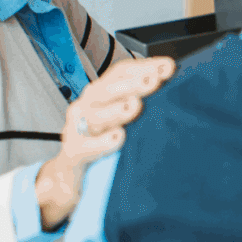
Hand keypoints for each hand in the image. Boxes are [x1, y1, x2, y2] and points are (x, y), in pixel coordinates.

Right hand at [35, 56, 175, 227]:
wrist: (70, 175)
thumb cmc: (99, 141)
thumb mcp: (122, 119)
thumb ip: (141, 103)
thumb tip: (172, 86)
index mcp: (101, 94)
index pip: (121, 72)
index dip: (144, 66)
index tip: (168, 66)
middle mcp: (87, 106)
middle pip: (107, 89)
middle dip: (132, 83)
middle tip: (153, 81)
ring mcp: (77, 129)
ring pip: (94, 115)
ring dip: (116, 110)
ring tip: (134, 106)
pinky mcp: (73, 153)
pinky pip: (84, 147)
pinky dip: (101, 142)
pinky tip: (117, 137)